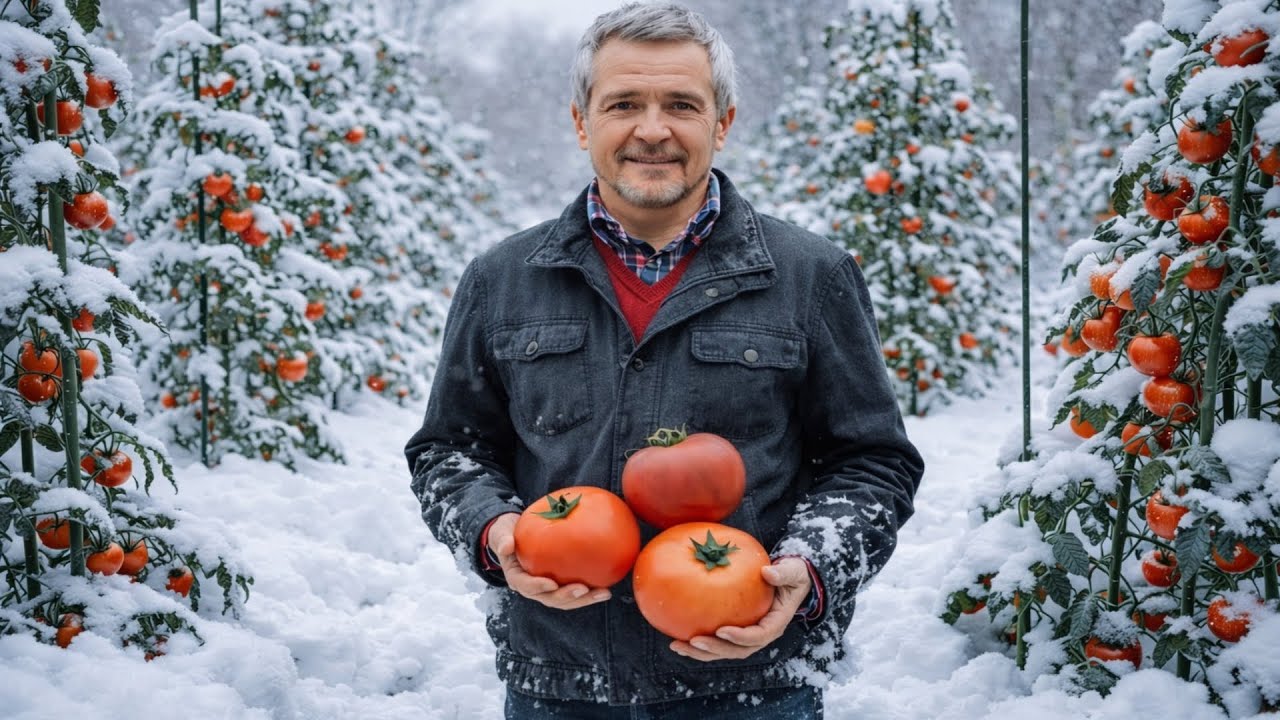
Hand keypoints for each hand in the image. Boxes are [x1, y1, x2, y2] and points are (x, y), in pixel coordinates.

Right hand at [487, 512, 612, 609]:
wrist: (514, 537)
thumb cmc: (508, 533)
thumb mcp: (501, 532)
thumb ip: (503, 538)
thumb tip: (506, 545)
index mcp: (517, 577)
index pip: (526, 585)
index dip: (538, 587)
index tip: (551, 584)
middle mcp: (532, 588)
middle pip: (550, 599)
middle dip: (568, 597)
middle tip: (583, 590)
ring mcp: (547, 589)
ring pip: (566, 600)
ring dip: (585, 599)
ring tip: (604, 593)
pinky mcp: (560, 585)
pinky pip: (575, 591)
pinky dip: (590, 592)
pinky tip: (607, 587)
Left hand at [669, 557, 811, 661]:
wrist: (790, 581)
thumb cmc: (791, 575)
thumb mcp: (793, 572)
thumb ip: (784, 573)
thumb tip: (768, 572)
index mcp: (775, 624)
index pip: (758, 636)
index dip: (740, 637)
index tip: (721, 630)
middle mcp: (761, 635)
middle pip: (737, 650)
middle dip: (715, 649)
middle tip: (694, 641)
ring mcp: (748, 636)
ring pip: (724, 651)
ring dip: (700, 652)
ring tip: (677, 645)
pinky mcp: (736, 632)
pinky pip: (717, 641)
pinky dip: (698, 642)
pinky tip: (677, 635)